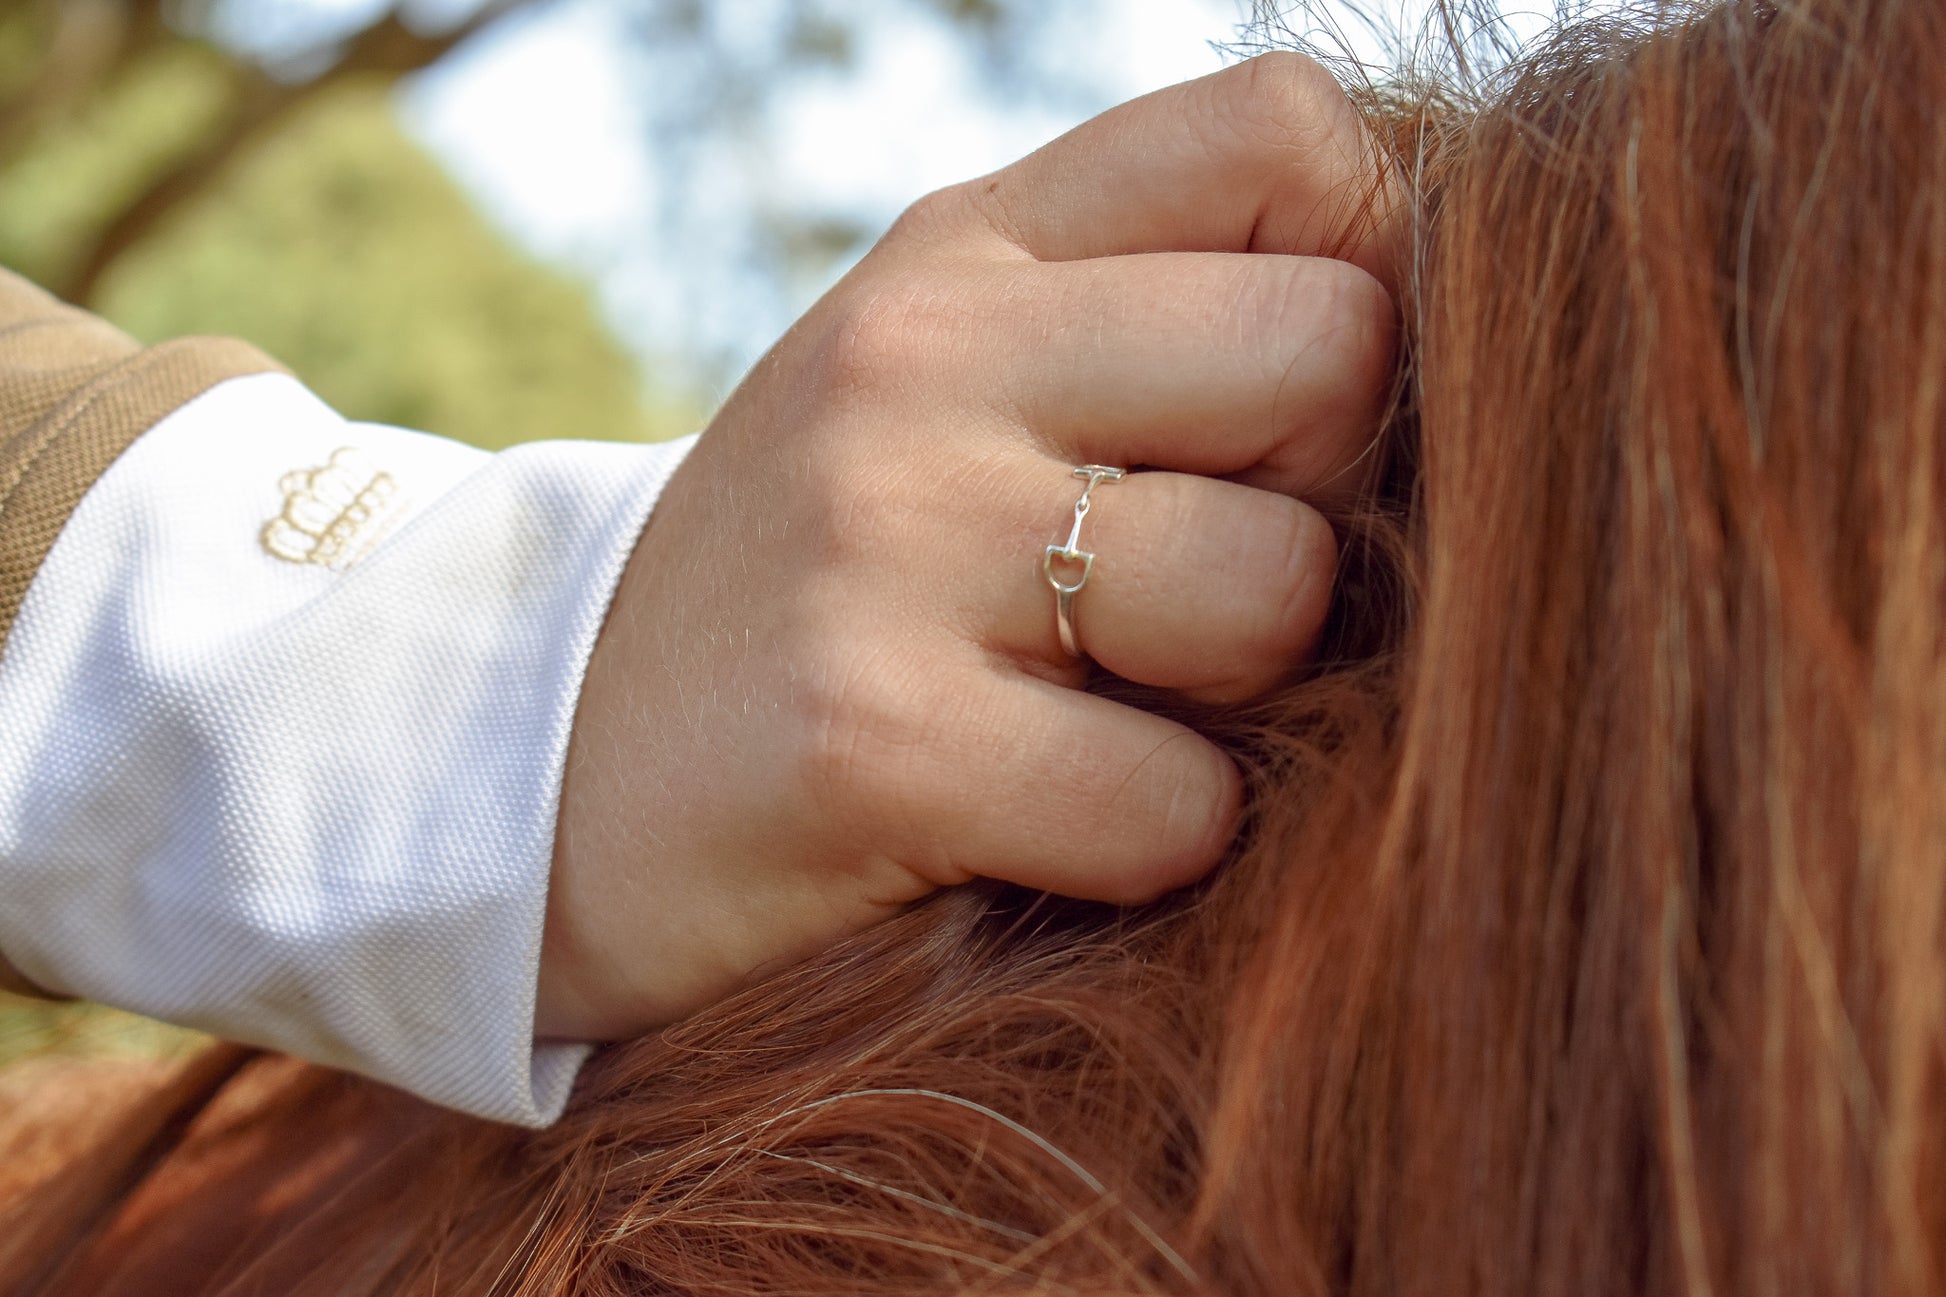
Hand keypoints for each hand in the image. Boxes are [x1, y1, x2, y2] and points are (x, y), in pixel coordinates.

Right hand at [538, 53, 1400, 1039]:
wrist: (536, 771)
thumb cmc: (813, 586)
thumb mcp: (939, 391)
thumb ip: (1146, 324)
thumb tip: (1424, 345)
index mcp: (966, 251)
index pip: (1287, 133)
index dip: (1367, 274)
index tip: (1277, 423)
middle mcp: (922, 356)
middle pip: (1333, 347)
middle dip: (1322, 501)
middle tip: (1196, 589)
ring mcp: (883, 537)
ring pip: (1276, 584)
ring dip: (1240, 690)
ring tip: (1108, 708)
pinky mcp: (866, 739)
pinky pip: (1173, 801)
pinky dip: (1153, 842)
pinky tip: (1045, 830)